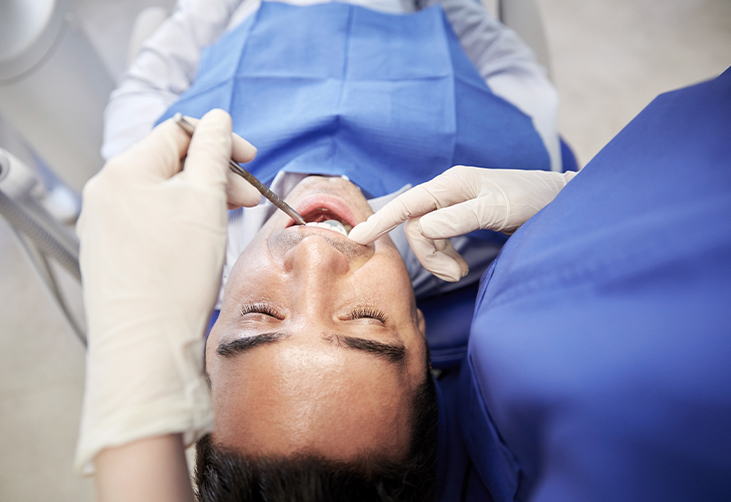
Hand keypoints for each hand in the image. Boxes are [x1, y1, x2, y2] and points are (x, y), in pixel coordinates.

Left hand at [74, 109, 255, 474]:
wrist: (145, 344)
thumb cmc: (175, 275)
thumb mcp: (205, 200)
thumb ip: (213, 151)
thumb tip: (218, 118)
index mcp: (124, 170)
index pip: (179, 132)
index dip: (221, 141)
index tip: (251, 160)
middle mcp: (106, 192)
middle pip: (170, 164)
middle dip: (215, 175)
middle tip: (248, 199)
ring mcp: (105, 224)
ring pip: (163, 194)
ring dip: (201, 200)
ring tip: (227, 224)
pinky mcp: (113, 253)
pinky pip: (152, 221)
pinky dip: (181, 223)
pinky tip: (200, 245)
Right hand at [348, 166, 575, 281]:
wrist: (558, 200)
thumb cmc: (532, 199)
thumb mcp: (497, 209)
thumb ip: (460, 218)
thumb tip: (425, 228)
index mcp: (452, 184)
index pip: (407, 204)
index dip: (380, 222)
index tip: (356, 239)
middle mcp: (448, 190)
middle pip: (416, 226)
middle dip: (429, 255)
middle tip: (455, 275)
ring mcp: (454, 203)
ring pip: (426, 235)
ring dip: (437, 258)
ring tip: (459, 274)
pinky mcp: (461, 215)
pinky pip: (439, 237)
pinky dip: (445, 255)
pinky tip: (460, 266)